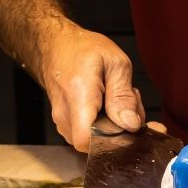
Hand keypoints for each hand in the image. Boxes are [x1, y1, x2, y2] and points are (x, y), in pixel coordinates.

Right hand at [28, 21, 144, 151]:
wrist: (56, 45)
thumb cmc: (84, 49)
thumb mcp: (115, 62)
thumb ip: (123, 95)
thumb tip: (131, 124)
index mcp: (78, 95)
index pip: (87, 141)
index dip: (113, 141)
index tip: (129, 126)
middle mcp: (64, 113)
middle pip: (98, 141)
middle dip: (121, 128)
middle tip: (129, 102)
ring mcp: (61, 121)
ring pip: (95, 139)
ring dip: (113, 125)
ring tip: (115, 99)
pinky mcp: (64, 124)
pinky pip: (88, 134)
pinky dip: (103, 124)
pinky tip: (106, 105)